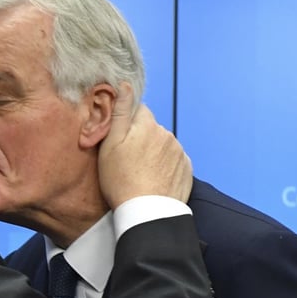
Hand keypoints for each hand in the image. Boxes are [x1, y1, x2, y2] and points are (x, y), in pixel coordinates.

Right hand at [98, 83, 192, 206]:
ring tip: (140, 172)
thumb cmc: (121, 180)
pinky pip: (173, 159)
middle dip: (140, 137)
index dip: (126, 123)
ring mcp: (179, 151)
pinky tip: (153, 178)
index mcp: (147, 125)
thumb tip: (125, 85)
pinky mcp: (186, 168)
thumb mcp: (110, 145)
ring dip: (153, 151)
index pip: (138, 110)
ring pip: (162, 143)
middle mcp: (166, 134)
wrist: (146, 212)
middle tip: (126, 160)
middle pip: (150, 127)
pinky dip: (164, 165)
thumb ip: (119, 112)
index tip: (119, 140)